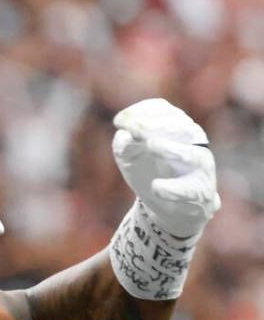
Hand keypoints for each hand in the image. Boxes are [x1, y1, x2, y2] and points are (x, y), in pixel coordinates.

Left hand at [113, 98, 219, 237]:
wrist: (171, 207)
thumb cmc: (149, 171)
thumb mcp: (131, 154)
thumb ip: (126, 144)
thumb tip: (125, 137)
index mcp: (177, 127)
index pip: (164, 112)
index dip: (141, 113)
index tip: (118, 121)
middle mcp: (193, 143)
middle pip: (182, 128)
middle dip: (156, 126)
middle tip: (133, 129)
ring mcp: (200, 168)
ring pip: (192, 155)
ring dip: (171, 149)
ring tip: (151, 145)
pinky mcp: (200, 193)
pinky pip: (190, 191)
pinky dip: (173, 189)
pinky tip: (156, 186)